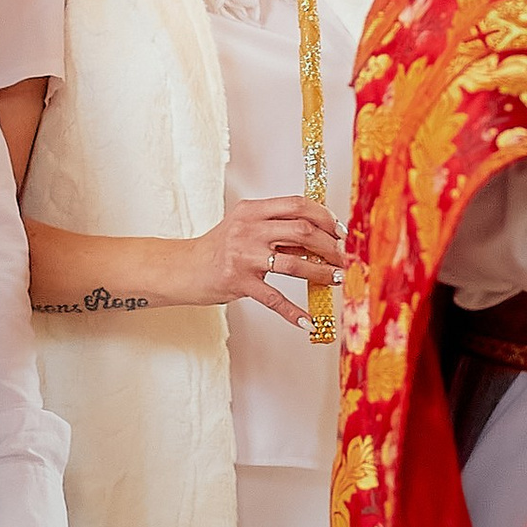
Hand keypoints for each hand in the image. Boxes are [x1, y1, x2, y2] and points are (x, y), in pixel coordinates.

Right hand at [174, 194, 345, 331]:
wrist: (185, 268)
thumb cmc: (219, 248)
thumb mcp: (245, 226)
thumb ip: (276, 227)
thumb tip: (318, 233)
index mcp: (252, 210)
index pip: (297, 205)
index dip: (324, 216)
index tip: (339, 230)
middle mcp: (249, 230)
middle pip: (302, 231)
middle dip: (329, 245)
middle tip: (341, 256)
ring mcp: (244, 257)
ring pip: (294, 263)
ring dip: (320, 272)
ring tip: (334, 277)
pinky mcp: (239, 283)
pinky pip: (274, 299)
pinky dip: (294, 312)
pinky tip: (308, 321)